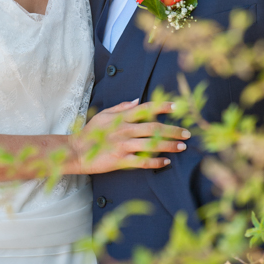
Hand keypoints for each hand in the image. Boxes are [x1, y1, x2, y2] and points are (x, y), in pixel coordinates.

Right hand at [69, 100, 190, 173]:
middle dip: (173, 130)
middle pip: (154, 128)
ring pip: (151, 144)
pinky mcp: (120, 160)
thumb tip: (138, 100)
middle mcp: (125, 130)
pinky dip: (155, 162)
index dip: (162, 106)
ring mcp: (123, 146)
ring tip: (182, 146)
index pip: (146, 108)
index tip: (177, 106)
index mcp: (122, 118)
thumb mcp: (104, 115)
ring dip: (169, 145)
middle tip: (187, 132)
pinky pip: (142, 162)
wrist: (75, 152)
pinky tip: (166, 162)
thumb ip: (122, 107)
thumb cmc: (90, 133)